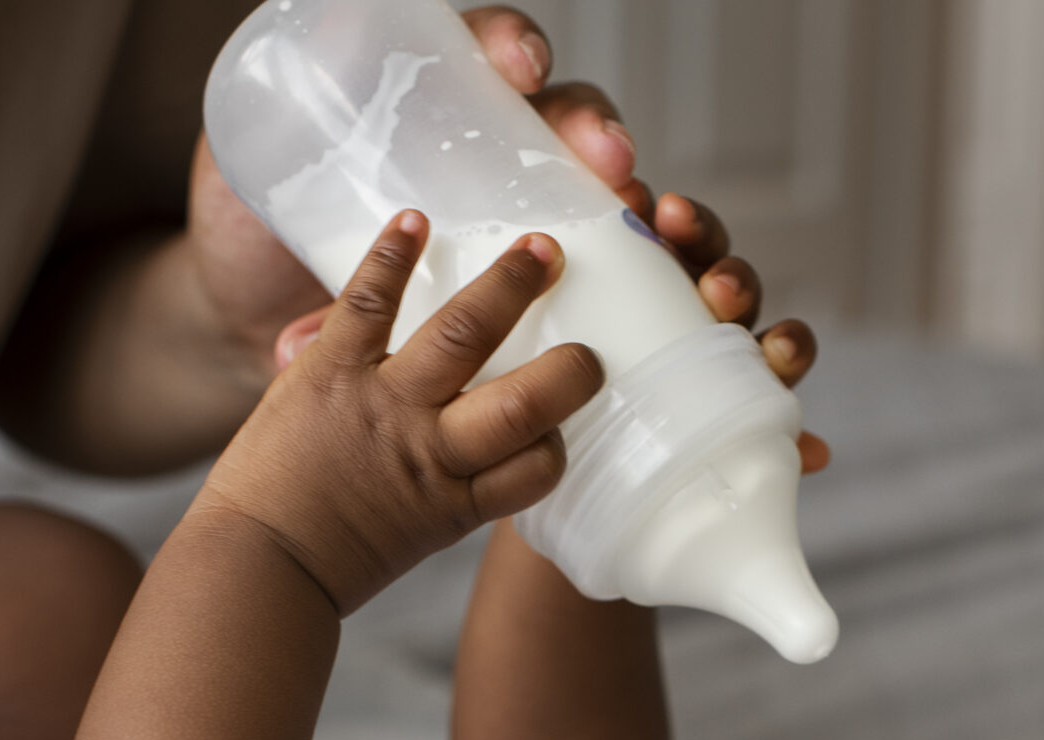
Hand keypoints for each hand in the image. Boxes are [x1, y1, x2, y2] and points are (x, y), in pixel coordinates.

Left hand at [196, 214, 605, 616]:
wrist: (251, 565)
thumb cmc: (331, 560)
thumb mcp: (416, 537)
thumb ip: (455, 492)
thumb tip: (485, 456)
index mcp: (457, 502)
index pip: (540, 468)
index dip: (560, 444)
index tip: (563, 429)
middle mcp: (429, 451)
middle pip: (522, 404)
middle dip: (567, 371)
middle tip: (588, 348)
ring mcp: (382, 405)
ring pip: (462, 336)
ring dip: (508, 286)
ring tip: (543, 251)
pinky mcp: (329, 371)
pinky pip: (369, 303)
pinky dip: (393, 257)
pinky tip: (417, 222)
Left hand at [254, 7, 830, 473]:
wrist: (312, 380)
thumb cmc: (280, 277)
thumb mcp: (269, 248)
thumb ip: (300, 282)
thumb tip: (302, 339)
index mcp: (466, 145)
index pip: (509, 78)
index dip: (520, 56)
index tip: (520, 66)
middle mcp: (540, 201)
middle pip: (604, 157)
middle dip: (624, 164)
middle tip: (625, 182)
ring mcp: (591, 273)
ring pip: (676, 245)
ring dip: (710, 255)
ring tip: (714, 286)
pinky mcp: (624, 346)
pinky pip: (702, 345)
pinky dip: (756, 355)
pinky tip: (774, 369)